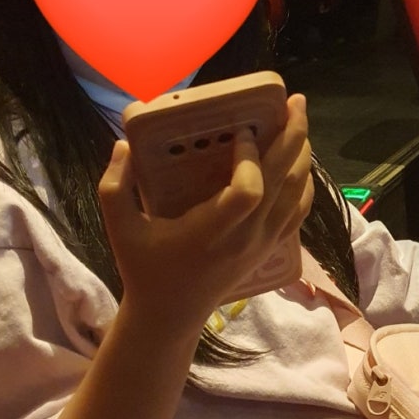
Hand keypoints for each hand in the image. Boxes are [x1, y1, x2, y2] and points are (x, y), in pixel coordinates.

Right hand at [97, 93, 312, 338]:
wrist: (170, 315)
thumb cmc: (144, 269)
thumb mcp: (119, 229)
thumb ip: (114, 187)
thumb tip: (122, 144)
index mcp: (210, 232)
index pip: (248, 192)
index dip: (250, 159)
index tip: (242, 132)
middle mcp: (245, 237)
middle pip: (283, 183)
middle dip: (292, 138)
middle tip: (295, 102)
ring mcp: (262, 244)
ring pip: (297, 194)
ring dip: (302, 155)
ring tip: (299, 121)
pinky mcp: (269, 248)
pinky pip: (298, 211)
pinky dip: (305, 183)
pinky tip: (301, 161)